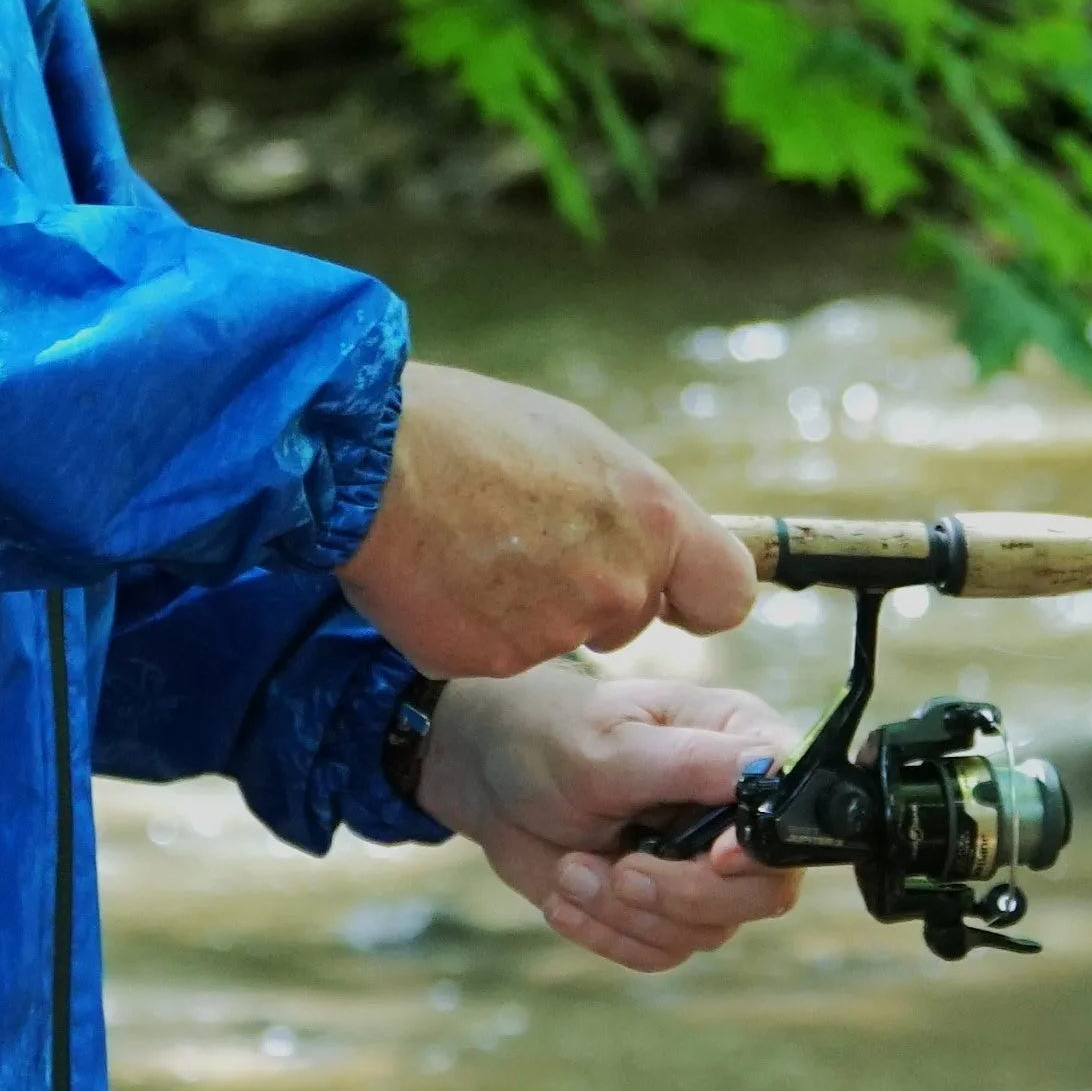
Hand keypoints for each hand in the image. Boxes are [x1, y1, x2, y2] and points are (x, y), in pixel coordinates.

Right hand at [336, 361, 754, 676]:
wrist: (366, 458)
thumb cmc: (463, 427)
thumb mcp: (571, 439)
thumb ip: (622, 504)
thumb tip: (637, 535)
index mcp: (650, 517)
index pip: (726, 593)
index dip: (695, 595)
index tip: (674, 596)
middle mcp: (618, 583)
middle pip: (628, 616)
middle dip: (585, 590)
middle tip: (519, 537)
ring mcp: (556, 631)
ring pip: (557, 636)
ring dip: (521, 605)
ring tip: (465, 543)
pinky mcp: (493, 662)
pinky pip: (494, 653)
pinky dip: (468, 625)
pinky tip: (436, 574)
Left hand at [409, 658, 803, 974]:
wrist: (489, 776)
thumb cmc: (548, 735)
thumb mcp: (608, 742)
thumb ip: (687, 762)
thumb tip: (770, 772)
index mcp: (741, 746)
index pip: (793, 811)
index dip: (762, 848)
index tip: (711, 856)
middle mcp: (736, 812)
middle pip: (765, 891)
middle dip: (683, 894)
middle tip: (620, 871)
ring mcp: (704, 866)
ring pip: (708, 930)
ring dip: (627, 912)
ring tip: (569, 869)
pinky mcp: (666, 908)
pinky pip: (662, 951)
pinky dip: (608, 934)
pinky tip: (564, 896)